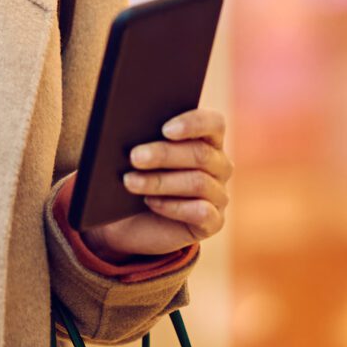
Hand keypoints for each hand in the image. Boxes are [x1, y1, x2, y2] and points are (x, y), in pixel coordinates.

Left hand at [74, 107, 229, 261]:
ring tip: (130, 182)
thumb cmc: (136, 178)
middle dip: (164, 154)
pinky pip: (201, 212)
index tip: (165, 129)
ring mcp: (219, 195)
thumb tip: (127, 129)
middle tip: (134, 157)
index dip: (193, 123)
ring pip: (198, 182)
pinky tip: (150, 202)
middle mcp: (219, 165)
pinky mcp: (214, 222)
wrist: (131, 223)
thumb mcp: (136, 157)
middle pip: (201, 154)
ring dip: (160, 182)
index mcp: (208, 139)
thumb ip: (140, 139)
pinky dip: (173, 207)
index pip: (214, 123)